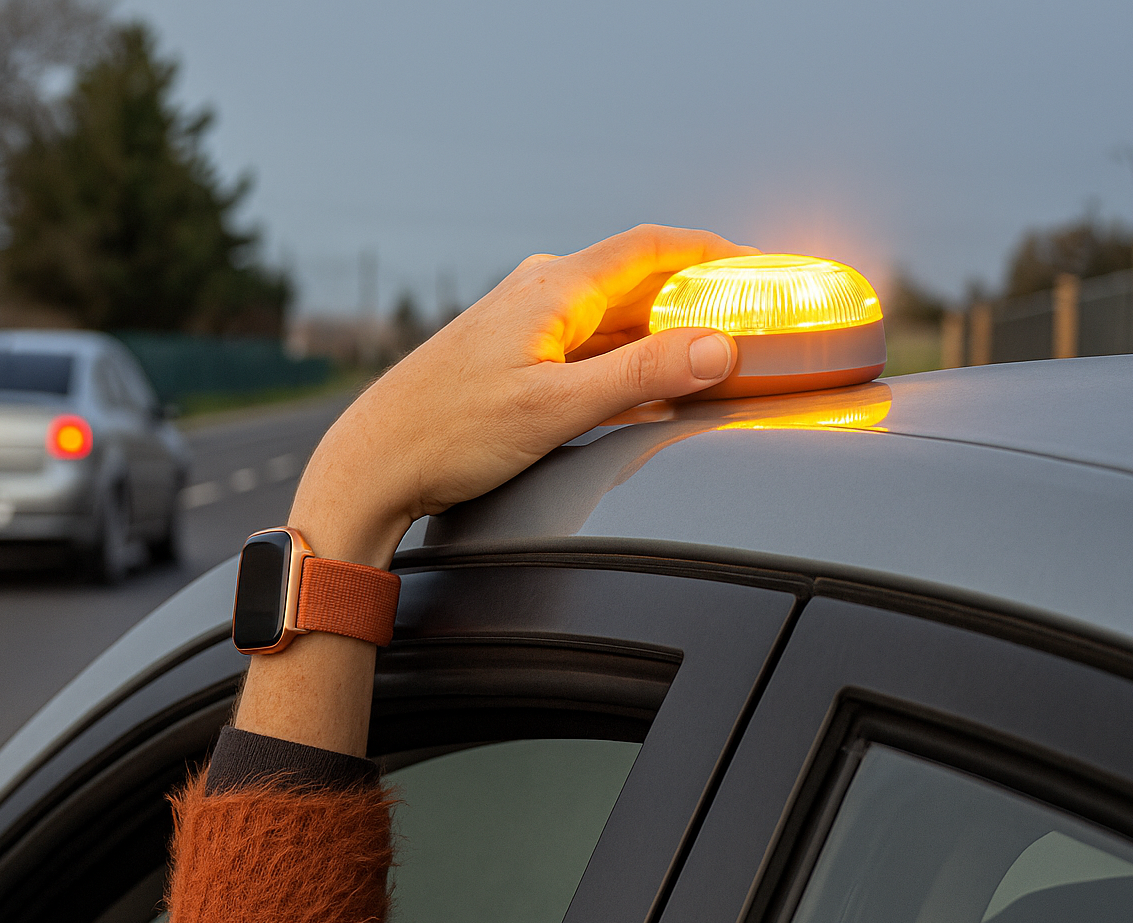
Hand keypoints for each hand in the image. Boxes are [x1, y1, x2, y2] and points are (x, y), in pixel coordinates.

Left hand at [235, 224, 752, 754]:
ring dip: (661, 336)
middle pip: (637, 283)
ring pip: (612, 320)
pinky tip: (648, 392)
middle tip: (749, 323)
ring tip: (711, 360)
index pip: (650, 248)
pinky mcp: (511, 360)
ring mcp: (522, 326)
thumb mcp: (555, 409)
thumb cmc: (448, 434)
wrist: (372, 465)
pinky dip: (627, 363)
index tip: (759, 268)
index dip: (711, 253)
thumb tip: (716, 348)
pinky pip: (587, 349)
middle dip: (696, 300)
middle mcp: (537, 296)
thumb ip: (641, 377)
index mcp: (551, 291)